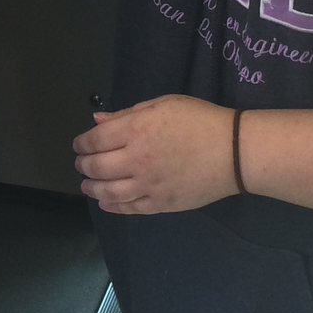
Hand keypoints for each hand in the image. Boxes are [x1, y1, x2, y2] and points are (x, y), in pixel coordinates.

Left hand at [73, 95, 240, 214]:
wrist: (233, 151)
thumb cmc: (199, 120)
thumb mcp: (162, 104)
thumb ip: (126, 114)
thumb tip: (97, 121)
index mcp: (136, 130)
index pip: (95, 140)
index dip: (82, 143)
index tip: (79, 145)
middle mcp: (137, 159)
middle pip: (97, 167)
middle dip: (84, 165)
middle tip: (80, 164)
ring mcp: (149, 185)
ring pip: (109, 192)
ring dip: (93, 188)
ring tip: (87, 185)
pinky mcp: (162, 204)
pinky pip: (131, 208)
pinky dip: (114, 207)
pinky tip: (107, 202)